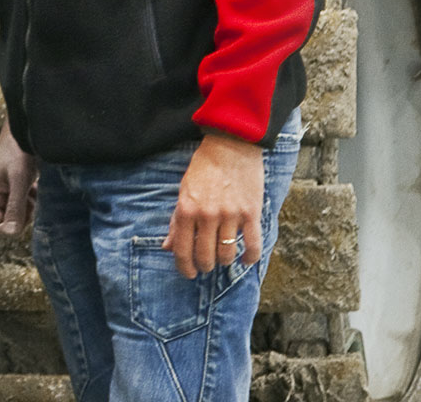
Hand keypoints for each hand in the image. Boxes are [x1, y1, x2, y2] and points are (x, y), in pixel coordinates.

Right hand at [0, 125, 37, 236]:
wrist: (23, 132)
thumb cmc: (17, 151)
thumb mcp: (19, 180)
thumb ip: (15, 207)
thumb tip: (12, 232)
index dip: (11, 227)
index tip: (25, 213)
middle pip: (7, 223)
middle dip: (22, 216)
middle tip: (29, 198)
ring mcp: (2, 193)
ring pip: (17, 215)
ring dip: (28, 208)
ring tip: (31, 190)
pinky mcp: (12, 189)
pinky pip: (22, 206)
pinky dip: (30, 200)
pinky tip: (32, 187)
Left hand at [165, 133, 264, 277]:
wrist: (231, 146)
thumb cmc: (204, 169)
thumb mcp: (183, 192)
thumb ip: (177, 221)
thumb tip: (167, 247)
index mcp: (186, 209)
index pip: (182, 249)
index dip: (184, 267)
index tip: (189, 274)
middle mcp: (207, 215)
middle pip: (205, 256)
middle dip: (205, 266)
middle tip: (206, 266)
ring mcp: (230, 215)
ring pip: (227, 254)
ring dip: (225, 261)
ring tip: (224, 258)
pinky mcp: (251, 213)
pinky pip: (253, 245)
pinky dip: (250, 258)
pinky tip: (245, 260)